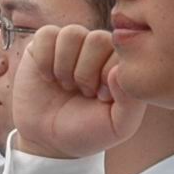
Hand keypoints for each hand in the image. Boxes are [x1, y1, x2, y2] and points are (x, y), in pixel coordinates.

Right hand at [9, 25, 143, 159]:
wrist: (50, 140)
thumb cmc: (89, 131)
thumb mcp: (119, 125)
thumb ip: (130, 103)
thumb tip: (117, 71)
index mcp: (120, 63)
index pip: (122, 50)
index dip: (108, 74)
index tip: (101, 97)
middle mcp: (99, 49)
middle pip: (97, 38)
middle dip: (86, 72)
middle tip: (82, 92)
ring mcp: (71, 45)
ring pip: (72, 33)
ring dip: (65, 65)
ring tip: (66, 85)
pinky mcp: (43, 45)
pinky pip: (46, 34)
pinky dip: (45, 58)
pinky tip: (48, 77)